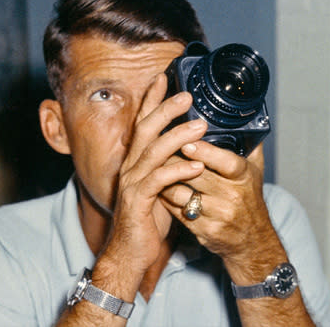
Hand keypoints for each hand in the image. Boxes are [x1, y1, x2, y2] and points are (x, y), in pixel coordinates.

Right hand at [100, 74, 207, 275]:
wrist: (129, 252)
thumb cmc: (147, 220)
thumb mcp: (160, 189)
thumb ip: (170, 168)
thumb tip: (193, 154)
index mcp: (135, 161)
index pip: (142, 123)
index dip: (151, 100)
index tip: (164, 78)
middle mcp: (130, 167)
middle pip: (145, 130)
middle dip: (165, 109)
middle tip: (187, 95)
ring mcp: (132, 184)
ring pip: (153, 152)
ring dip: (177, 137)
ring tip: (201, 126)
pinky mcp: (137, 202)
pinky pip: (159, 182)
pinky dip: (179, 172)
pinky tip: (197, 167)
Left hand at [160, 142, 287, 282]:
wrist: (252, 242)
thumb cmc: (249, 200)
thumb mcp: (256, 171)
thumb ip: (249, 144)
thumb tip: (241, 117)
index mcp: (244, 177)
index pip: (226, 162)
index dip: (206, 152)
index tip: (187, 142)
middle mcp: (232, 196)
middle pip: (197, 176)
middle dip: (174, 160)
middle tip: (157, 147)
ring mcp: (217, 215)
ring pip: (182, 194)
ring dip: (165, 180)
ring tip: (153, 166)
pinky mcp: (203, 230)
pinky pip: (177, 210)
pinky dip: (165, 197)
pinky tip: (158, 187)